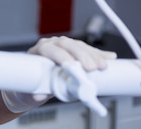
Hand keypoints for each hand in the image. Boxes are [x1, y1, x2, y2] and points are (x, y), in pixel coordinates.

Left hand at [2, 36, 116, 113]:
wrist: (34, 85)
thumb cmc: (31, 84)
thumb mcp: (31, 89)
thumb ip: (34, 92)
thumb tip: (38, 96)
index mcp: (39, 50)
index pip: (49, 48)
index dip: (61, 55)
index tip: (71, 65)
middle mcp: (51, 45)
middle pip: (67, 45)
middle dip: (81, 55)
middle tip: (91, 68)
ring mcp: (63, 47)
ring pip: (79, 46)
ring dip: (92, 55)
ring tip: (102, 66)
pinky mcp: (75, 52)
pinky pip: (87, 50)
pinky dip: (98, 55)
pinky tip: (108, 58)